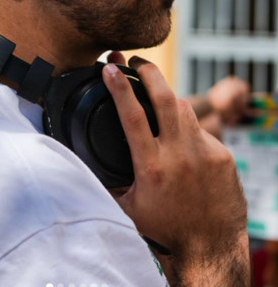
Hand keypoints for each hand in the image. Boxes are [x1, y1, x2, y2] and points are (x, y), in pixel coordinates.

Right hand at [102, 57, 249, 285]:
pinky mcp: (222, 155)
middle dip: (149, 71)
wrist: (211, 246)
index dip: (120, 87)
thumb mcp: (129, 209)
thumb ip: (108, 182)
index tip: (110, 67)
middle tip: (137, 60)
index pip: (132, 116)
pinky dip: (187, 128)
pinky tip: (181, 140)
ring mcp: (204, 152)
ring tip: (156, 99)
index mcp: (152, 167)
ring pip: (184, 107)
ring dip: (168, 99)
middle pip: (164, 97)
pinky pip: (201, 129)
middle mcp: (179, 155)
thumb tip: (84, 162)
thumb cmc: (167, 228)